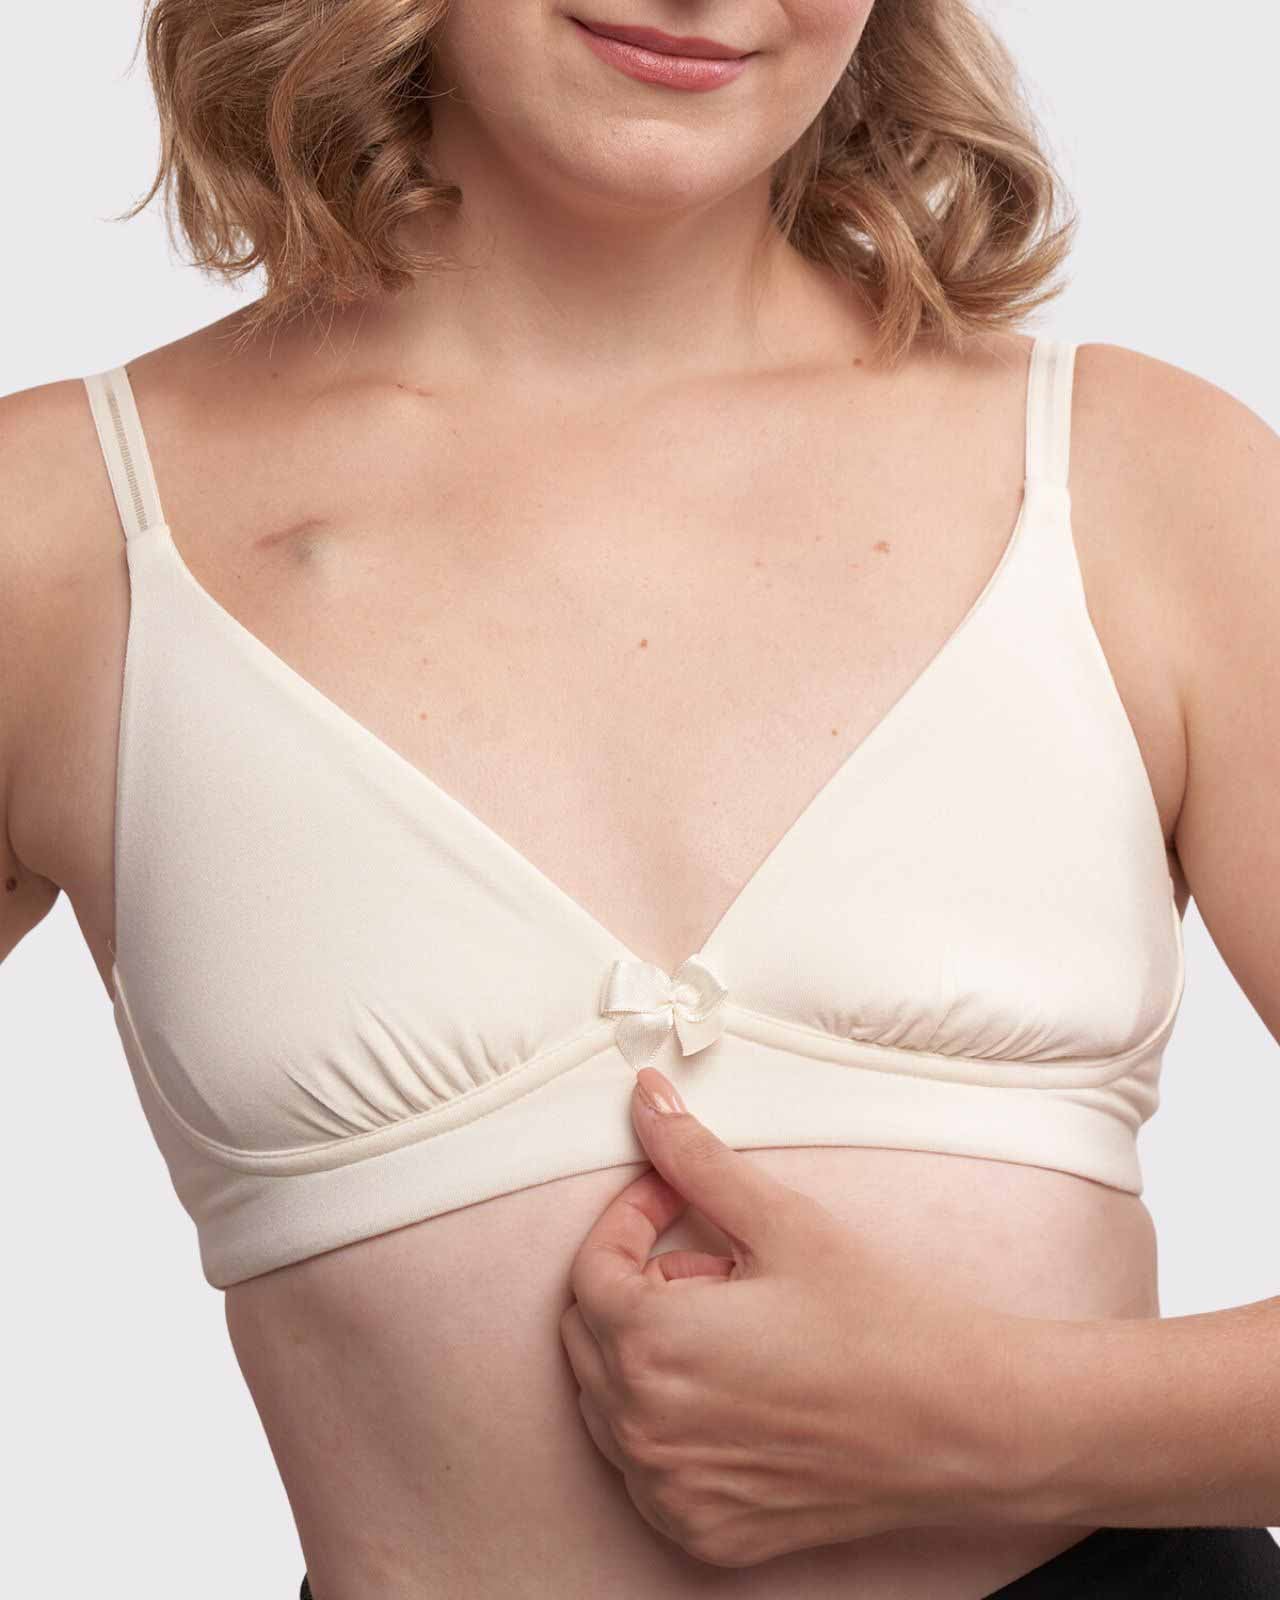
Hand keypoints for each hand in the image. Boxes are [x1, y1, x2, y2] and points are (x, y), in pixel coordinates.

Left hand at [559, 1066, 1029, 1568]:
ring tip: (737, 1321)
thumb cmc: (880, 1322)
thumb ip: (695, 1160)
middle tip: (715, 1259)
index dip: (629, 1216)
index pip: (591, 1267)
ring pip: (613, 1400)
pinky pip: (650, 1464)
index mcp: (650, 1348)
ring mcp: (671, 1493)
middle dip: (637, 1280)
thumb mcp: (781, 1222)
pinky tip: (741, 1388)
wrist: (964, 1425)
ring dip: (651, 1349)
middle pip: (592, 1332)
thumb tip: (645, 1099)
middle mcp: (643, 1433)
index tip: (673, 1196)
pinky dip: (672, 1420)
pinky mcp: (705, 1532)